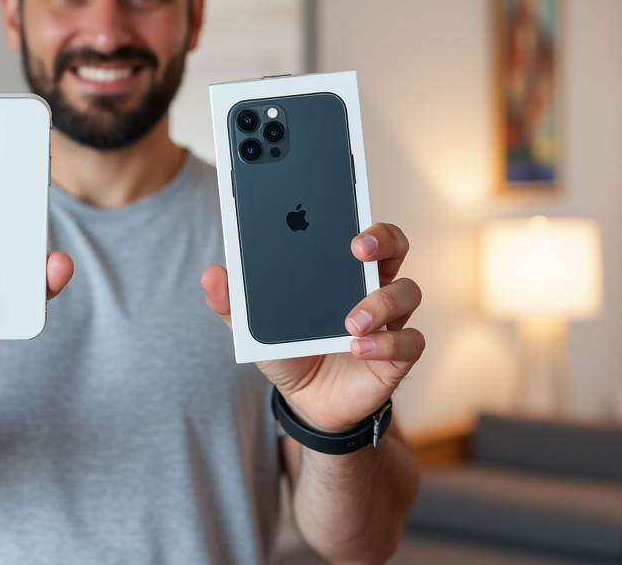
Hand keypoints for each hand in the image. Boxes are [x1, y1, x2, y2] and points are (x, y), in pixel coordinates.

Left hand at [201, 223, 423, 432]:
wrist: (306, 401)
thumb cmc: (289, 350)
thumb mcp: (255, 327)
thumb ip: (233, 302)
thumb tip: (211, 274)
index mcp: (340, 269)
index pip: (360, 230)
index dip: (360, 219)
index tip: (344, 222)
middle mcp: (371, 286)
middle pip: (395, 246)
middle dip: (382, 239)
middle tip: (357, 248)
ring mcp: (389, 320)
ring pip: (408, 292)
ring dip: (381, 301)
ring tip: (350, 321)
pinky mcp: (397, 355)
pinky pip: (410, 342)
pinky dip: (387, 343)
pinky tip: (358, 348)